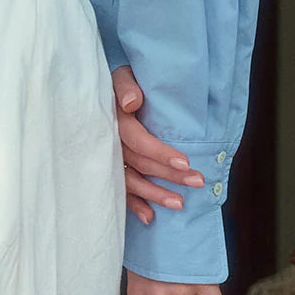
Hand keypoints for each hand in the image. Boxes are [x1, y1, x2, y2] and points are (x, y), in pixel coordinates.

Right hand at [112, 65, 205, 225]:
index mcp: (115, 123)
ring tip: (180, 204)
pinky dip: (134, 205)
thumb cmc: (116, 84)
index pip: (139, 142)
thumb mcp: (120, 77)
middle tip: (198, 182)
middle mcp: (111, 146)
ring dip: (156, 195)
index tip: (185, 163)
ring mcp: (109, 161)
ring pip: (133, 182)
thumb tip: (132, 102)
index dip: (161, 153)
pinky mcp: (109, 171)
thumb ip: (125, 86)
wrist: (97, 94)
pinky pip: (121, 191)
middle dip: (170, 176)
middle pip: (142, 164)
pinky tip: (149, 218)